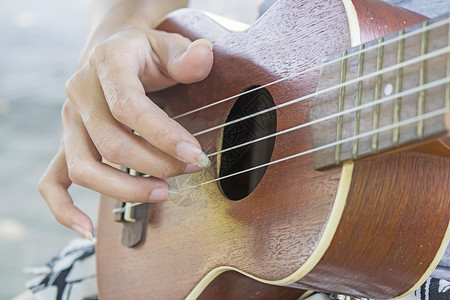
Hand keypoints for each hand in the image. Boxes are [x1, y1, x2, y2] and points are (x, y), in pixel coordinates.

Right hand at [39, 26, 213, 238]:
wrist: (110, 51)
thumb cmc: (142, 53)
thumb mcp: (167, 45)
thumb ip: (185, 54)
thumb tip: (203, 56)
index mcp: (106, 65)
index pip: (128, 107)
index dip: (162, 135)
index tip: (194, 155)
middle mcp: (80, 94)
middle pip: (111, 143)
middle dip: (156, 164)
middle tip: (189, 169)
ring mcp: (70, 122)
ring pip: (85, 168)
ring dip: (125, 189)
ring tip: (163, 193)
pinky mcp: (67, 143)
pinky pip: (53, 181)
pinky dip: (64, 209)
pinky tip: (87, 228)